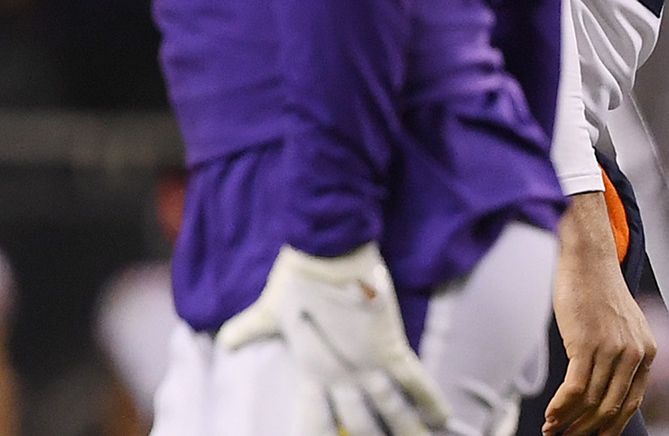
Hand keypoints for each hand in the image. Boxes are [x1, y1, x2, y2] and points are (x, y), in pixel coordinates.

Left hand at [215, 243, 450, 435]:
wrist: (326, 254)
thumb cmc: (296, 280)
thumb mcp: (269, 311)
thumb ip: (248, 329)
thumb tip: (224, 341)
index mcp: (311, 371)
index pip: (314, 420)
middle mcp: (339, 377)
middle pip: (358, 424)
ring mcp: (367, 364)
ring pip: (390, 410)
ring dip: (405, 432)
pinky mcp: (390, 347)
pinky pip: (415, 379)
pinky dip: (430, 399)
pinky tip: (442, 419)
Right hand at [546, 192, 656, 435]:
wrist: (589, 261)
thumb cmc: (600, 294)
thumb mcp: (624, 328)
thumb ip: (622, 358)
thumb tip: (602, 393)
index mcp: (647, 352)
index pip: (631, 402)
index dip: (610, 426)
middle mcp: (634, 353)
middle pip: (609, 408)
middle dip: (586, 430)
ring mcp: (612, 349)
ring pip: (590, 402)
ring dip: (568, 421)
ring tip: (552, 429)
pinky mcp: (587, 343)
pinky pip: (574, 389)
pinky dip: (560, 408)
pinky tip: (550, 415)